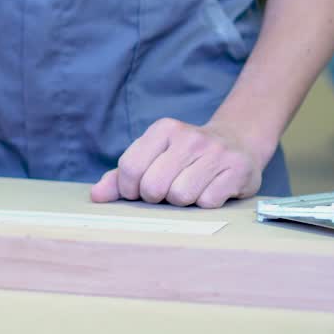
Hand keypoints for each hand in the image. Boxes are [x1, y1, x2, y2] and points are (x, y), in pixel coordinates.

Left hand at [90, 117, 267, 207]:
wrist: (237, 143)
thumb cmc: (185, 157)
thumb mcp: (153, 157)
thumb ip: (122, 176)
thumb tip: (96, 196)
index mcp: (163, 129)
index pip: (130, 167)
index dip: (129, 189)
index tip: (139, 192)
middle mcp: (189, 137)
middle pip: (153, 186)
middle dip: (156, 198)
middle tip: (167, 192)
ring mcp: (215, 152)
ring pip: (180, 196)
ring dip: (181, 202)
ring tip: (190, 189)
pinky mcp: (237, 170)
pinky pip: (207, 202)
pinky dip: (205, 204)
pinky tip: (211, 190)